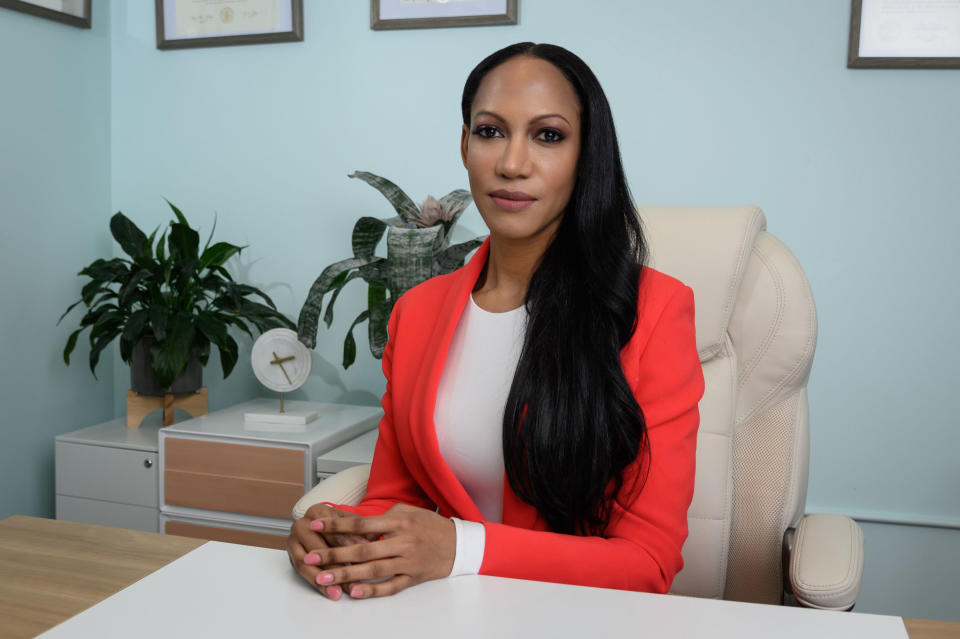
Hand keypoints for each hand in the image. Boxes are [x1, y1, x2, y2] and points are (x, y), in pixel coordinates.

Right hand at [286, 503, 370, 599]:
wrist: (320, 526)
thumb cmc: (340, 525)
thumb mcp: (350, 522)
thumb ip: (361, 531)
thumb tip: (375, 542)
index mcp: (317, 511)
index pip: (334, 531)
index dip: (351, 545)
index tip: (366, 558)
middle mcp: (301, 524)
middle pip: (320, 548)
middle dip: (338, 567)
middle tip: (354, 581)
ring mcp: (293, 540)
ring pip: (308, 563)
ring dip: (325, 579)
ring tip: (339, 592)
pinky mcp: (291, 556)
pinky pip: (302, 572)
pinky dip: (317, 584)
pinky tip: (330, 592)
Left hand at [306, 503, 455, 598]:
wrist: (460, 544)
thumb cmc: (431, 526)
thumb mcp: (409, 512)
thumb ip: (383, 517)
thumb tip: (357, 526)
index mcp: (399, 522)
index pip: (362, 522)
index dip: (337, 524)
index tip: (316, 524)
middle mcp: (403, 541)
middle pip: (363, 548)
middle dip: (334, 554)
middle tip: (310, 558)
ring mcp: (408, 561)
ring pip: (373, 569)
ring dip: (346, 575)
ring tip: (323, 578)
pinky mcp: (413, 578)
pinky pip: (391, 586)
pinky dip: (372, 591)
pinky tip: (354, 594)